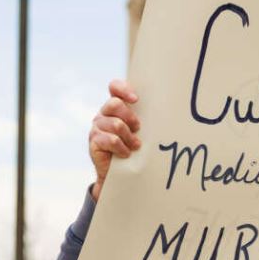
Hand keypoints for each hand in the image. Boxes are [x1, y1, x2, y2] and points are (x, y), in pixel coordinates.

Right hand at [89, 79, 141, 200]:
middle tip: (138, 128)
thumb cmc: (132, 147)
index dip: (123, 89)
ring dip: (129, 137)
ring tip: (135, 146)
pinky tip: (125, 153)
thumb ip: (141, 117)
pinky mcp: (94, 141)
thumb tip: (164, 107)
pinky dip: (122, 148)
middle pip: (115, 104)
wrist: (118, 172)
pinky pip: (111, 140)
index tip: (136, 99)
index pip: (114, 87)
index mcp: (114, 107)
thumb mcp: (137, 129)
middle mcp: (103, 114)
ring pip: (116, 124)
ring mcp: (96, 127)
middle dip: (130, 117)